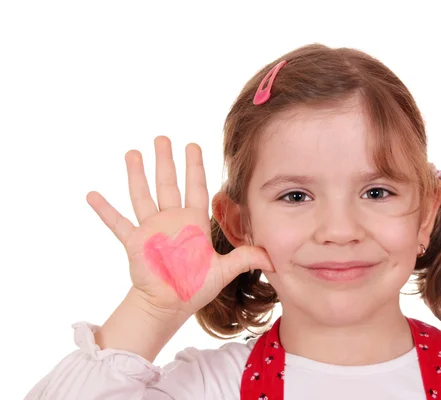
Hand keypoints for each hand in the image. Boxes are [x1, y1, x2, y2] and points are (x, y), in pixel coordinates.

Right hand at [86, 136, 273, 318]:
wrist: (169, 306)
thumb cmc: (195, 288)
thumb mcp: (223, 271)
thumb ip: (245, 258)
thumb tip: (273, 257)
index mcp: (193, 223)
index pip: (195, 187)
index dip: (194, 167)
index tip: (192, 145)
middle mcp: (172, 220)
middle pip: (168, 183)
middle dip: (166, 160)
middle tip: (162, 137)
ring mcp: (151, 229)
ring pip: (142, 195)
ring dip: (137, 175)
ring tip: (132, 152)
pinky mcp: (134, 242)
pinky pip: (117, 223)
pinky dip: (105, 210)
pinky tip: (92, 194)